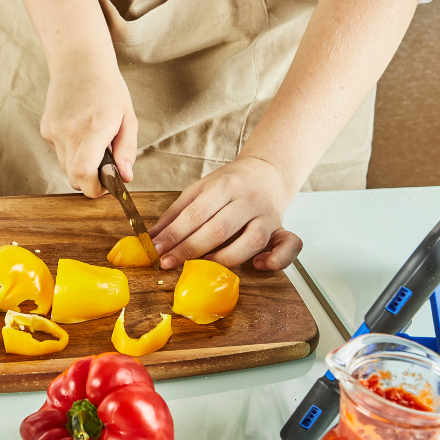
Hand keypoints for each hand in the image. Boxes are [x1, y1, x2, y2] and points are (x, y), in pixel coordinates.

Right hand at [41, 61, 137, 197]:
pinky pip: (59, 154)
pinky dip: (71, 152)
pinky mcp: (46, 129)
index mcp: (94, 127)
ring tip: (93, 144)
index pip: (83, 173)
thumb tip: (126, 178)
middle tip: (104, 168)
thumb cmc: (108, 89)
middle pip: (74, 178)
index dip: (94, 188)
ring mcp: (54, 130)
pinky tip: (79, 132)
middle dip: (90, 181)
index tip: (107, 184)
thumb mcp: (127, 118)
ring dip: (80, 166)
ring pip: (65, 168)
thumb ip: (127, 150)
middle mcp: (69, 131)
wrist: (78, 62)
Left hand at [148, 156, 302, 270]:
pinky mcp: (282, 229)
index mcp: (226, 186)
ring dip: (226, 258)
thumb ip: (176, 213)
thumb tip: (151, 237)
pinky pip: (289, 246)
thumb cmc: (229, 184)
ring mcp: (268, 216)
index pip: (196, 213)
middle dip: (190, 249)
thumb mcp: (200, 189)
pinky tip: (257, 265)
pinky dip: (276, 259)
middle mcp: (249, 200)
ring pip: (252, 241)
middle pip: (219, 229)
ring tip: (203, 266)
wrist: (267, 172)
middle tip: (168, 263)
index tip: (157, 249)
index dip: (174, 234)